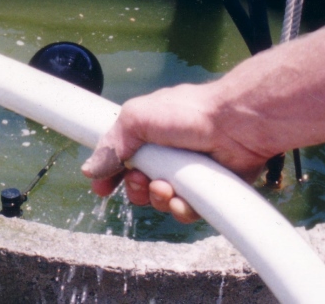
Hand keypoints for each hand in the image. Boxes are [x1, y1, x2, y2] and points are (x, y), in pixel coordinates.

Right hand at [81, 83, 272, 223]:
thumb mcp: (135, 118)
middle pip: (138, 187)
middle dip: (135, 189)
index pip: (121, 161)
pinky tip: (184, 198)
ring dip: (158, 198)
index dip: (110, 176)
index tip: (101, 189)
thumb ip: (111, 144)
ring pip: (160, 201)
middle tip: (141, 181)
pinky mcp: (206, 191)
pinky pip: (185, 212)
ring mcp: (186, 174)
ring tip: (166, 186)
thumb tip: (90, 169)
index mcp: (147, 136)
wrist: (235, 124)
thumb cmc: (187, 112)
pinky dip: (181, 209)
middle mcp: (165, 156)